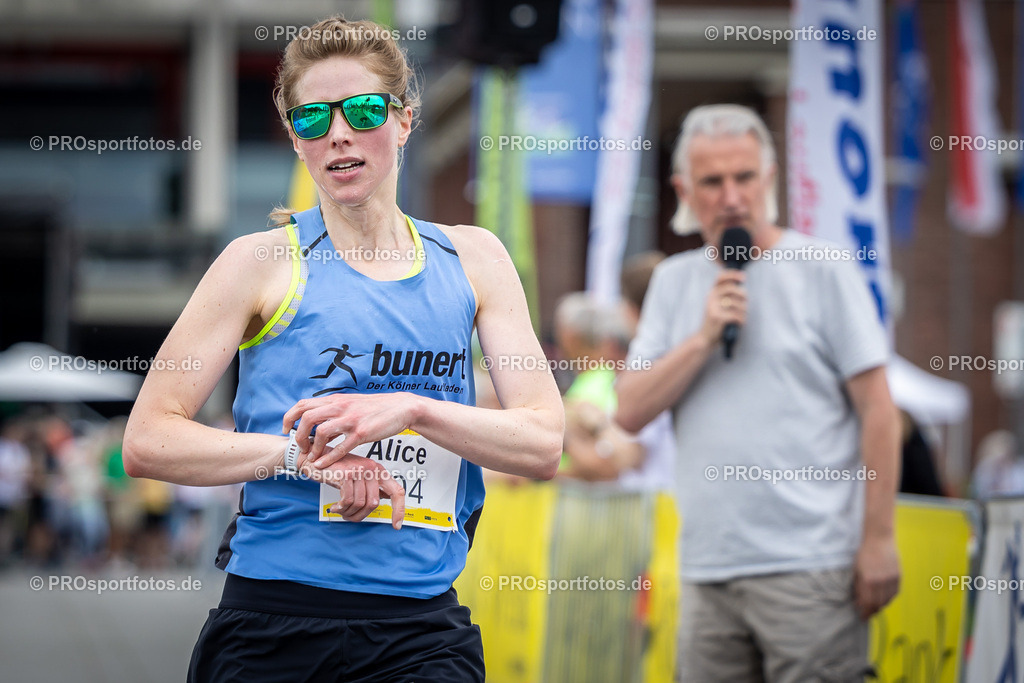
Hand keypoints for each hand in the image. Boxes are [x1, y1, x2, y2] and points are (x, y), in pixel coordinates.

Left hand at [282, 392, 420, 467]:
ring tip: (313, 457)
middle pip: (307, 417)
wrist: (400, 408)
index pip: (303, 404)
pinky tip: (323, 465)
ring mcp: (350, 420)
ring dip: (313, 448)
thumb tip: (318, 420)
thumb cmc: (375, 408)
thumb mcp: (351, 404)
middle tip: (300, 447)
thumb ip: (334, 410)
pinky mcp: (361, 433)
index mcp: (336, 400)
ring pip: (321, 432)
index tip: (286, 430)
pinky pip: (340, 447)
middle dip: (298, 435)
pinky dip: (328, 458)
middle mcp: (340, 407)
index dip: (289, 418)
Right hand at [299, 453, 405, 528]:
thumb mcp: (359, 477)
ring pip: (360, 503)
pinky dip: (340, 508)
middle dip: (360, 515)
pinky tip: (335, 507)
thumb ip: (372, 486)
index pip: (397, 491)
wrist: (316, 459)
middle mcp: (372, 468)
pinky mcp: (346, 474)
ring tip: (340, 510)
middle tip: (348, 516)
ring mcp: (359, 470)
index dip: (399, 510)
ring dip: (348, 512)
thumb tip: (386, 499)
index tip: (396, 525)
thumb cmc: (337, 469)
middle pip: (374, 503)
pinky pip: (347, 500)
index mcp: (378, 470)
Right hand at [699, 270, 746, 345]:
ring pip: (737, 303)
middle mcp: (710, 297)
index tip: (743, 277)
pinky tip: (740, 323)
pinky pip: (736, 315)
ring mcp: (713, 307)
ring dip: (744, 311)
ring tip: (742, 316)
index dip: (733, 275)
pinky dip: (742, 320)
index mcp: (711, 293)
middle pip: (732, 289)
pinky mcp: (717, 317)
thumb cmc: (716, 321)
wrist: (705, 338)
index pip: (721, 277)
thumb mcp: (718, 305)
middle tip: (745, 301)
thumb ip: (727, 296)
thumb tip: (743, 290)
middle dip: (743, 295)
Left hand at [853, 534, 900, 618]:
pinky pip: (894, 593)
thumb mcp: (857, 570)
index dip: (864, 612)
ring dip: (880, 606)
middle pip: (878, 604)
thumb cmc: (864, 554)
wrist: (880, 540)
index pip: (867, 603)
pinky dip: (888, 599)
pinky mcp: (898, 577)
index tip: (861, 616)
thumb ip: (858, 586)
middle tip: (866, 615)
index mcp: (868, 580)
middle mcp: (881, 582)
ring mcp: (891, 580)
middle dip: (871, 611)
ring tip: (873, 607)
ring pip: (887, 600)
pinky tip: (883, 599)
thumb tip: (859, 601)